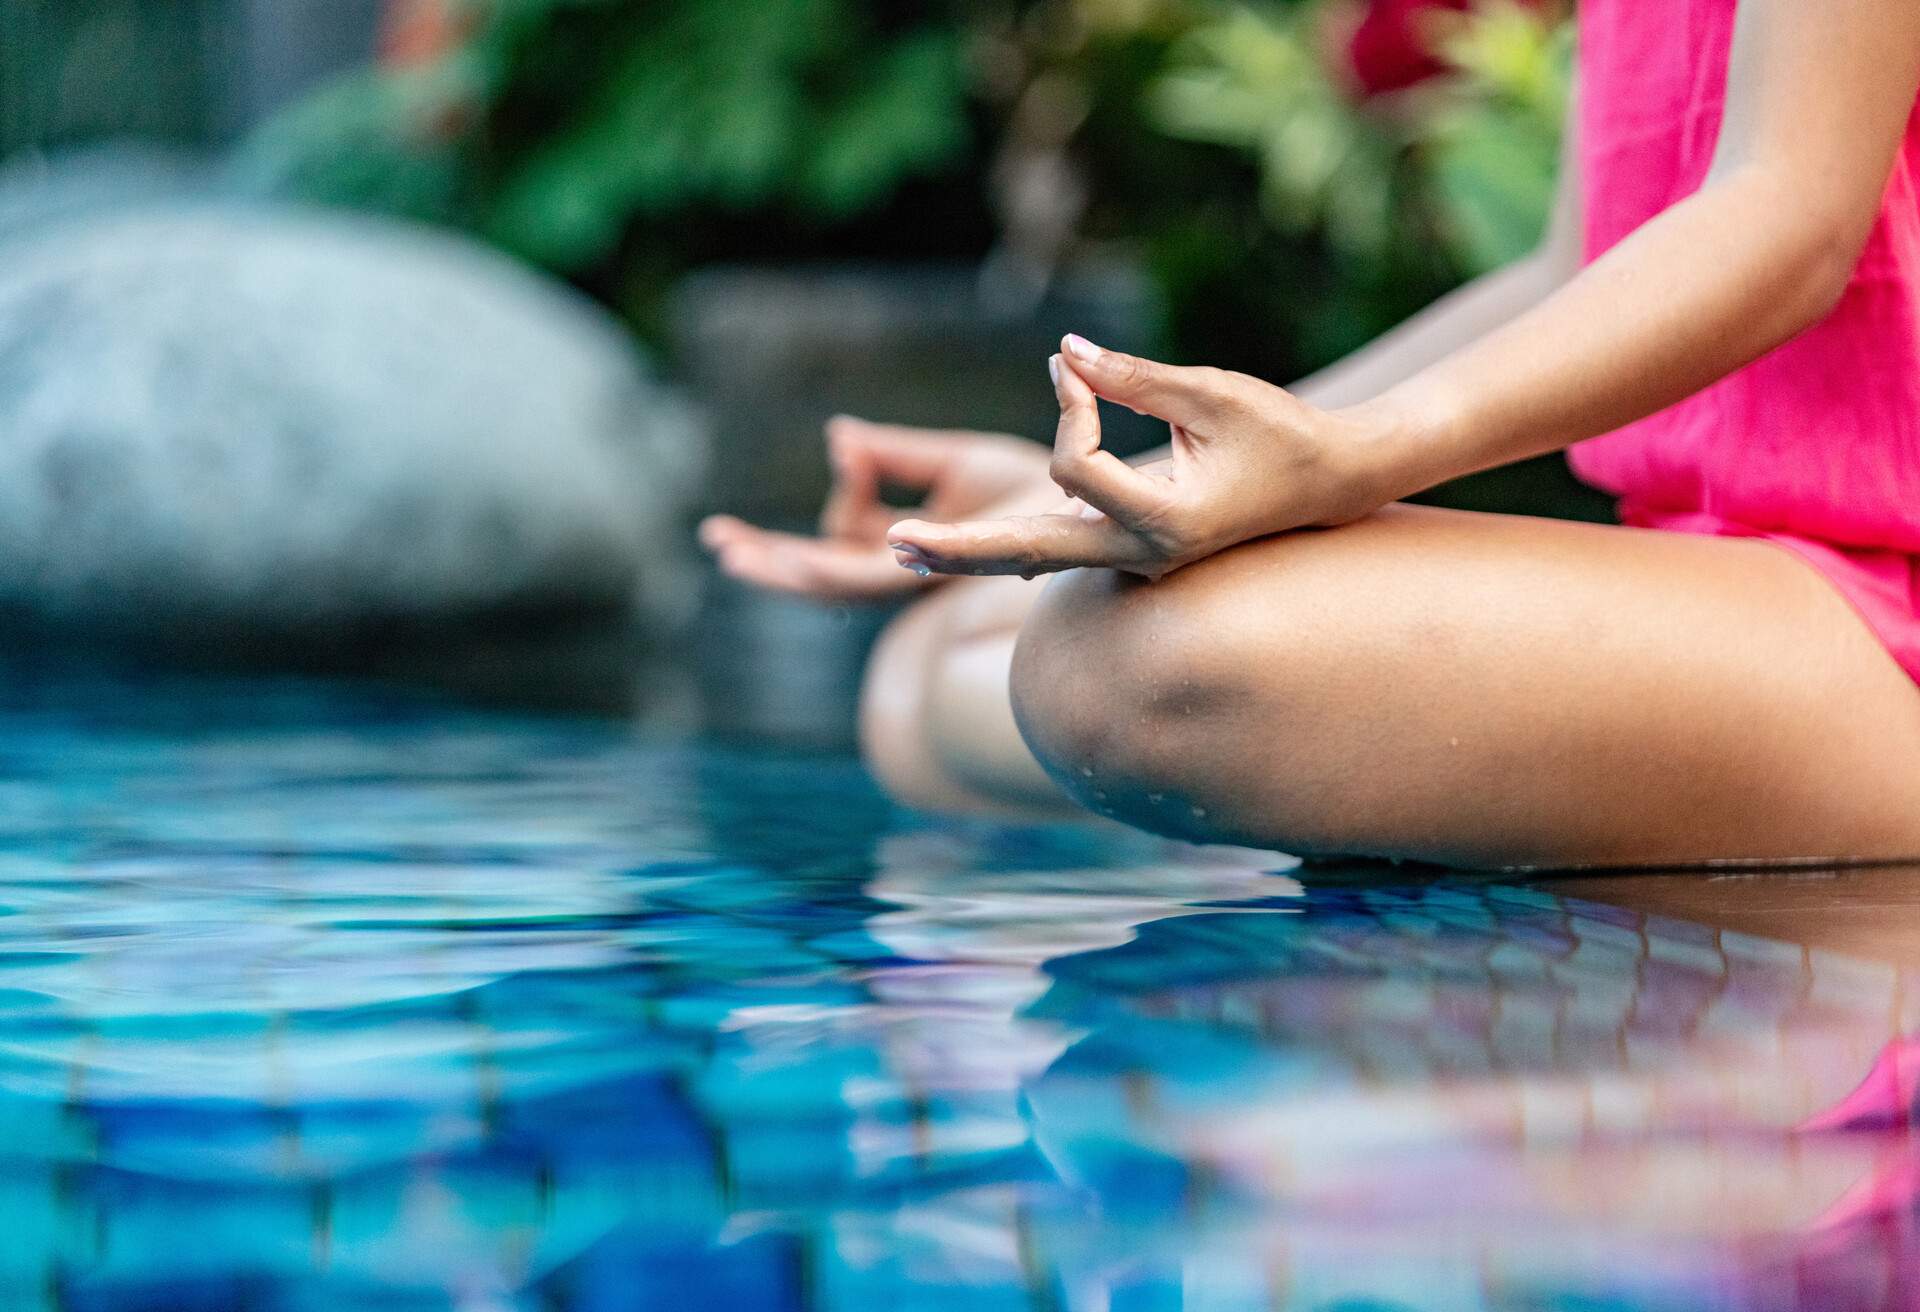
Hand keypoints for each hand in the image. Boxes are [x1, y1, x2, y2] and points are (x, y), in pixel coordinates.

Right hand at [699, 417, 1054, 599]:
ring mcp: (914, 585)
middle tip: (718, 541)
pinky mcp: (926, 585)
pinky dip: (822, 569)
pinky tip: (794, 558)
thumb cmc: (1036, 492)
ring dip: (781, 567)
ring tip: (733, 551)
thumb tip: (836, 438)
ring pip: (832, 582)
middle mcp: (908, 573)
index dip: (844, 494)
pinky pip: (860, 582)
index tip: (847, 443)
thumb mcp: (956, 463)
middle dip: (770, 556)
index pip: (851, 534)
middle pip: (823, 569)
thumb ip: (894, 456)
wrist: (1084, 515)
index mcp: (914, 544)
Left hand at [886, 336, 1387, 579]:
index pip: (1077, 466)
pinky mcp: (1127, 550)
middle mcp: (1140, 555)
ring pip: (1034, 561)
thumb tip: (1063, 351)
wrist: (1331, 484)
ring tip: (898, 551)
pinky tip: (954, 552)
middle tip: (892, 546)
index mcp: (1164, 523)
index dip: (1070, 406)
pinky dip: (1006, 547)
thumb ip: (1132, 376)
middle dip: (958, 548)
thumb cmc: (1281, 433)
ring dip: (967, 552)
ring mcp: (1131, 562)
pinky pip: (1056, 553)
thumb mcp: (1210, 392)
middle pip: (1029, 555)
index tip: (1075, 368)